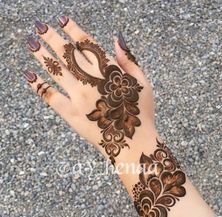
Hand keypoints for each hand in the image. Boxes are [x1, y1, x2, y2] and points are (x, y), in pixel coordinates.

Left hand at [25, 17, 157, 164]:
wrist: (132, 143)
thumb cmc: (140, 114)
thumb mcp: (143, 83)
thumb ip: (129, 60)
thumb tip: (116, 38)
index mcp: (109, 71)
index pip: (87, 44)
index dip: (73, 30)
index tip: (62, 21)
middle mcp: (91, 80)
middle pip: (67, 53)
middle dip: (52, 37)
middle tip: (41, 26)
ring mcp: (78, 97)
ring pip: (56, 71)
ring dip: (42, 55)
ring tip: (32, 43)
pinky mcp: (70, 114)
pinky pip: (50, 97)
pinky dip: (39, 85)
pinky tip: (30, 76)